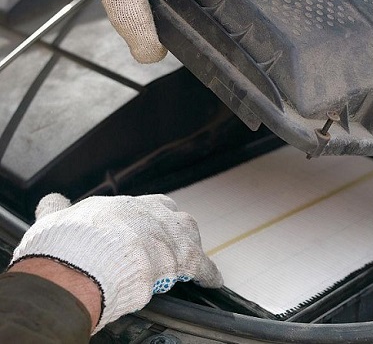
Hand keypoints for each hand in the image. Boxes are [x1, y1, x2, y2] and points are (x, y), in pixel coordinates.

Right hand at [11, 193, 222, 333]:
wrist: (79, 264)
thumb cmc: (64, 247)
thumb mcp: (54, 219)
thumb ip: (57, 209)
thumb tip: (52, 201)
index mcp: (119, 206)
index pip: (140, 207)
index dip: (142, 219)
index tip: (139, 230)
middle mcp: (147, 213)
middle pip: (169, 214)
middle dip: (170, 227)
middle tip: (167, 244)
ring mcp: (166, 233)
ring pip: (188, 233)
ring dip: (188, 245)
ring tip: (188, 258)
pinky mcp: (180, 257)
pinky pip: (201, 265)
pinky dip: (207, 273)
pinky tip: (212, 281)